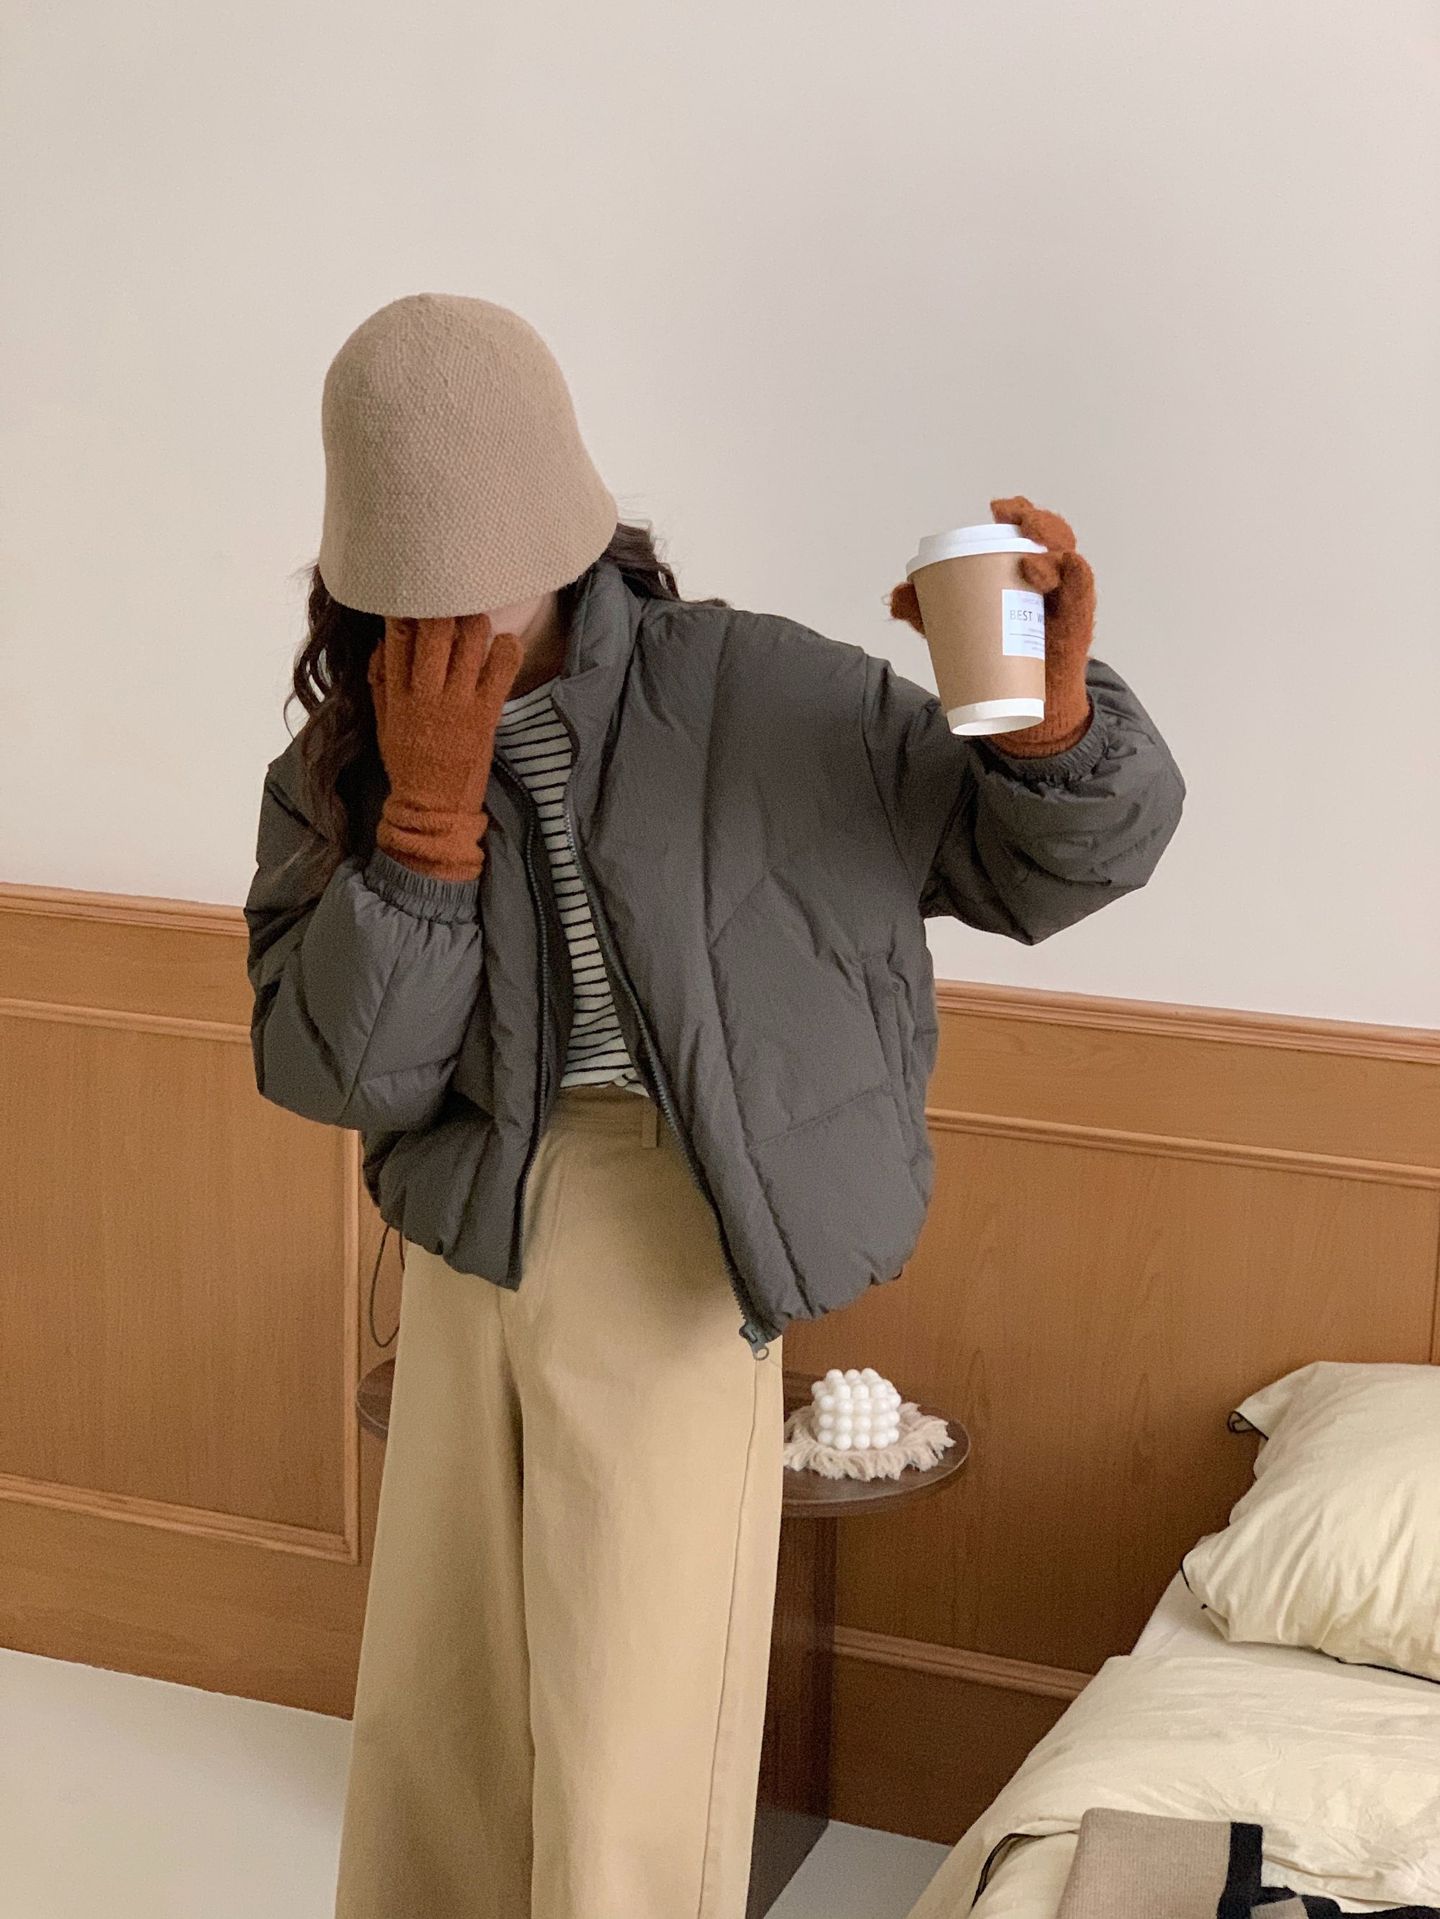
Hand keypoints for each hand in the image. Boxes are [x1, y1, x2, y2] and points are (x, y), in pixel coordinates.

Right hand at [368, 613, 523, 881]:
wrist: (431, 807)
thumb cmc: (408, 762)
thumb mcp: (384, 722)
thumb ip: (381, 681)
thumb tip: (382, 643)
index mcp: (397, 692)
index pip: (397, 635)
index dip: (409, 608)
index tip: (418, 595)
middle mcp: (424, 693)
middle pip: (435, 629)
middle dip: (447, 607)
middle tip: (457, 599)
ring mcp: (456, 703)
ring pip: (470, 640)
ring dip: (477, 622)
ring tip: (480, 620)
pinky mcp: (484, 714)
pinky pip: (500, 669)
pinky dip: (507, 649)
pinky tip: (506, 644)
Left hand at [887, 498, 1095, 757]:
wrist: (1024, 707)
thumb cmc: (996, 658)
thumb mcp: (958, 630)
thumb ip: (929, 611)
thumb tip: (897, 594)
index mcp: (1028, 571)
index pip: (1031, 531)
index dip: (1019, 512)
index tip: (996, 508)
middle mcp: (1054, 580)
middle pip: (1054, 536)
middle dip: (1036, 521)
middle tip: (1011, 519)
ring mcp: (1067, 601)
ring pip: (1068, 559)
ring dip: (1051, 545)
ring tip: (1028, 555)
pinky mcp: (1077, 625)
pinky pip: (1081, 593)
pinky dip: (1074, 577)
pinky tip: (1062, 568)